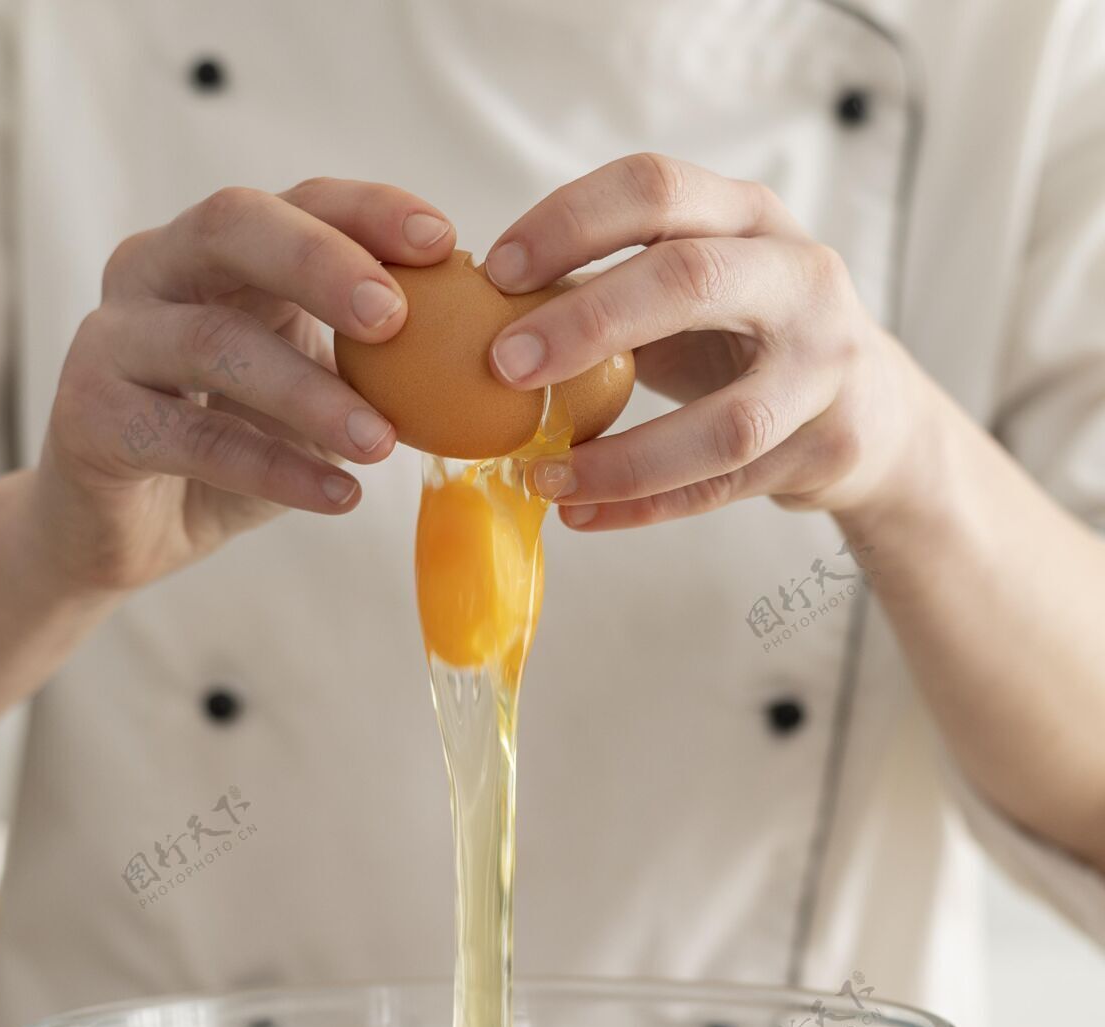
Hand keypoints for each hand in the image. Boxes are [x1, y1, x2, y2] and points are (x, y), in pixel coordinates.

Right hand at [33, 179, 454, 593]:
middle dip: (322, 263)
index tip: (444, 240)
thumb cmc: (229, 445)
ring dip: (310, 393)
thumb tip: (488, 347)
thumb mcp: (309, 393)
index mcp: (216, 250)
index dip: (368, 212)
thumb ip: (371, 363)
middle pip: (233, 227)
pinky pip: (190, 437)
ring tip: (382, 442)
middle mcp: (153, 270)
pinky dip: (273, 469)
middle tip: (396, 320)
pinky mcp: (90, 417)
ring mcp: (112, 339)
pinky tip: (339, 496)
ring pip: (214, 343)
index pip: (298, 199)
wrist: (124, 532)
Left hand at [483, 153, 925, 532]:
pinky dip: (643, 506)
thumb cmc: (750, 341)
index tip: (497, 271)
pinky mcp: (827, 447)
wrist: (873, 416)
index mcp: (749, 217)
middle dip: (587, 321)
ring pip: (722, 423)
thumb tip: (476, 307)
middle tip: (503, 365)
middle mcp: (800, 276)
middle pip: (689, 280)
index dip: (570, 223)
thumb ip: (609, 288)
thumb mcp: (695, 291)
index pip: (655, 189)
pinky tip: (581, 514)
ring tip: (541, 477)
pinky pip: (721, 487)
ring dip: (620, 458)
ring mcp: (825, 367)